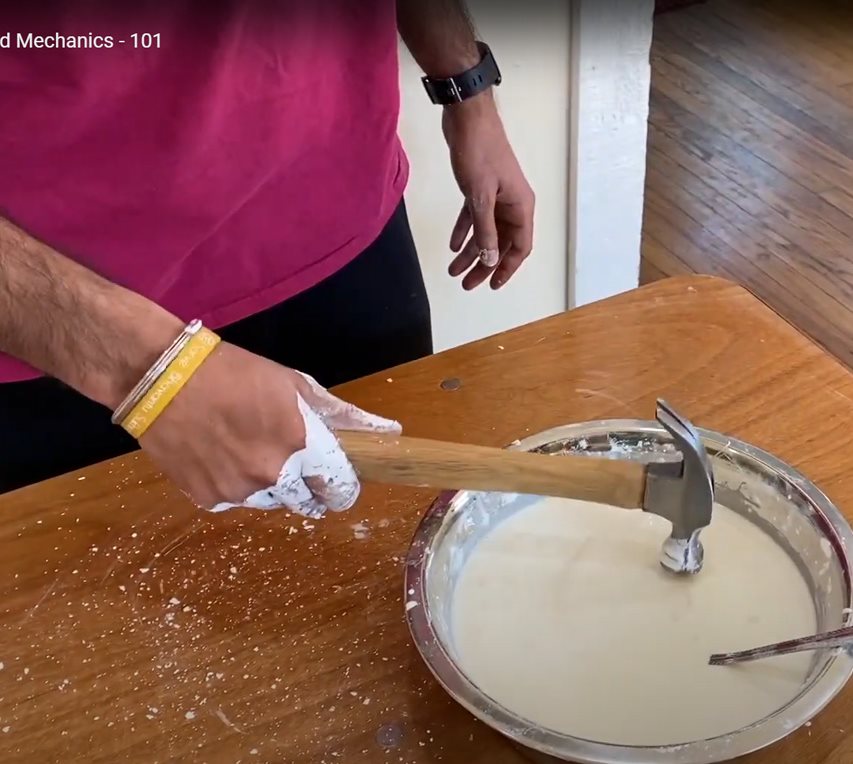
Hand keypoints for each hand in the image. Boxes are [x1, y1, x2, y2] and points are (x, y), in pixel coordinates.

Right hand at [138, 343, 399, 516]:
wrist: (161, 377)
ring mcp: (238, 491)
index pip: (340, 486)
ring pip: (272, 502)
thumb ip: (342, 415)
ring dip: (272, 485)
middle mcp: (273, 474)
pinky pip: (236, 501)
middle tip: (295, 462)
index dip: (343, 485)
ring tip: (251, 449)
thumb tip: (390, 431)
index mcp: (301, 443)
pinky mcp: (207, 499)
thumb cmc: (233, 372)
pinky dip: (236, 485)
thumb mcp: (295, 384)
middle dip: (309, 487)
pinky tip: (223, 455)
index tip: (339, 480)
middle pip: (308, 502)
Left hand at [442, 95, 534, 289]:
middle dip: (484, 266)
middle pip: (501, 244)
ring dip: (470, 252)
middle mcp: (512, 203)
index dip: (506, 269)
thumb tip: (490, 260)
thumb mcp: (480, 197)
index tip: (492, 286)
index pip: (519, 247)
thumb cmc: (478, 152)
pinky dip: (464, 231)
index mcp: (520, 206)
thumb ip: (485, 231)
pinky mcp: (480, 187)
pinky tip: (452, 245)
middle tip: (466, 284)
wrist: (467, 116)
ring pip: (485, 232)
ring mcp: (497, 195)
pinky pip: (474, 217)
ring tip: (453, 271)